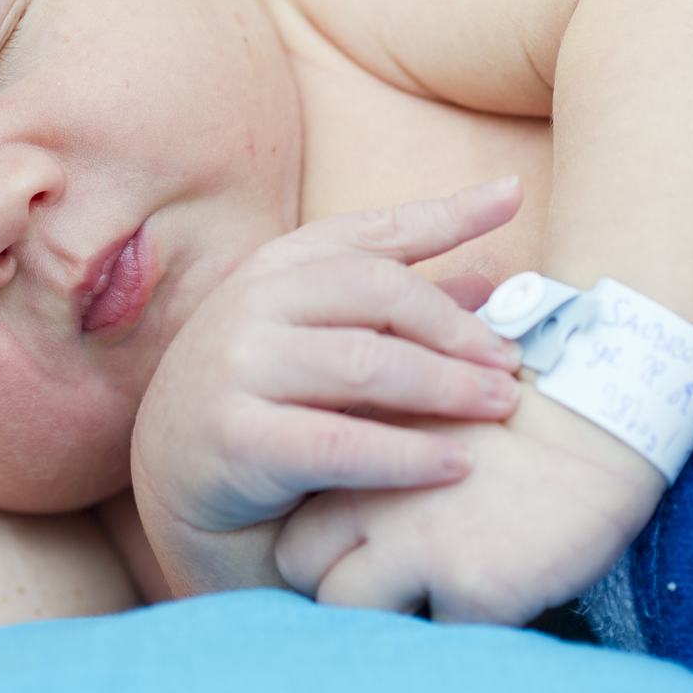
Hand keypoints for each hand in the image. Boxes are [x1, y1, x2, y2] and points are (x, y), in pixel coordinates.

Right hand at [131, 179, 525, 596]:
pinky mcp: (233, 439)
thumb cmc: (269, 415)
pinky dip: (406, 455)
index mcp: (275, 271)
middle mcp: (248, 305)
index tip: (511, 197)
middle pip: (375, 290)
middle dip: (455, 325)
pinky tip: (455, 466)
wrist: (181, 495)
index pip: (368, 233)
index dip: (444, 214)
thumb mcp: (328, 352)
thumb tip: (492, 280)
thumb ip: (397, 317)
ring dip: (445, 386)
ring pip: (363, 363)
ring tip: (501, 407)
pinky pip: (338, 443)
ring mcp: (235, 368)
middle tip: (511, 363)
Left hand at [273, 387, 665, 624]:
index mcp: (353, 451)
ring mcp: (417, 548)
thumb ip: (375, 453)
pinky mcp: (473, 587)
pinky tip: (499, 586)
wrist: (601, 409)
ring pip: (351, 611)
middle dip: (334, 578)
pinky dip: (463, 621)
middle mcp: (369, 501)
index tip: (353, 546)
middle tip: (390, 573)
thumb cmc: (515, 412)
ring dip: (386, 607)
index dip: (319, 542)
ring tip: (439, 584)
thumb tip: (341, 503)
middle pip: (300, 568)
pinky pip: (442, 634)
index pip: (292, 524)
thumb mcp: (423, 413)